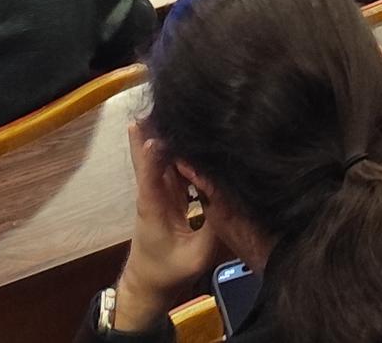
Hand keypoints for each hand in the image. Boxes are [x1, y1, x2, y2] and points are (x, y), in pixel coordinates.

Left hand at [111, 117, 218, 326]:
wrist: (148, 287)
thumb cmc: (169, 272)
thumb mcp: (198, 256)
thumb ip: (215, 227)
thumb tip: (234, 195)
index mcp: (154, 205)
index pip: (152, 171)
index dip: (157, 149)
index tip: (166, 126)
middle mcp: (153, 191)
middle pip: (150, 152)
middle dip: (156, 125)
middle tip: (166, 93)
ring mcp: (159, 190)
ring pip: (159, 154)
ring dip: (164, 129)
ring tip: (174, 100)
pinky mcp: (167, 193)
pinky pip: (171, 163)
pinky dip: (176, 144)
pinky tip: (188, 128)